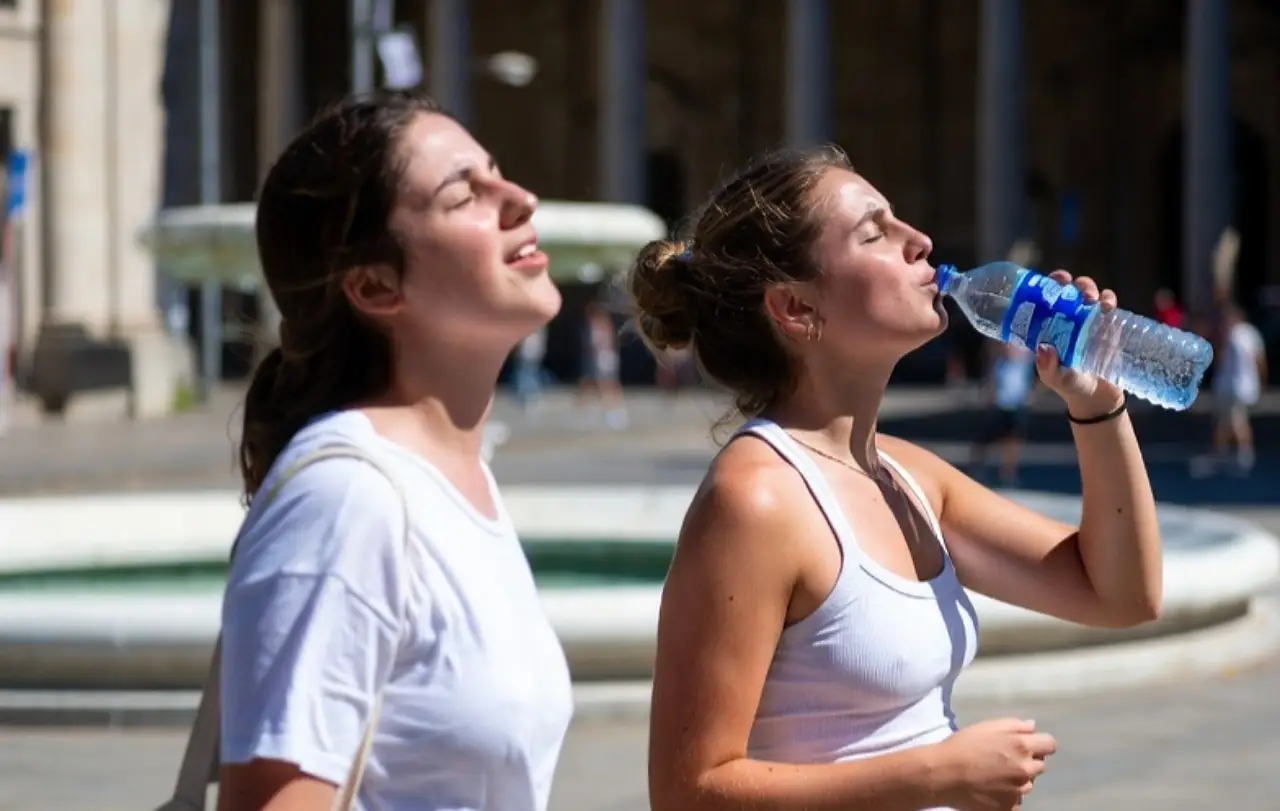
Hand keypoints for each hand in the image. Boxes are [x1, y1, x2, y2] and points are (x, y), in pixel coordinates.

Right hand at [931, 717, 1056, 809]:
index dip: (1040, 744)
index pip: (1050, 744)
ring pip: (1028, 784)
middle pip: (1040, 765)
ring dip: (1018, 779)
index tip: (1029, 745)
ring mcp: (1018, 791)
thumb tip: (1033, 727)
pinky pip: (1016, 801)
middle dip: (1027, 761)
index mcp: (1021, 746)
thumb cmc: (963, 746)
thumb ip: (1014, 725)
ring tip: (995, 776)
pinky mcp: (1009, 807)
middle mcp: (1025, 769)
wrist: (943, 775)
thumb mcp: (987, 726)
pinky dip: (1007, 796)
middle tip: (1005, 760)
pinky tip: (991, 789)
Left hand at [1035, 270, 1125, 416]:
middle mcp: (1067, 319)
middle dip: (1067, 281)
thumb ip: (1048, 367)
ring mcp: (1088, 320)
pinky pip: (1109, 305)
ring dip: (1088, 287)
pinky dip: (1109, 299)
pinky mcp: (1108, 325)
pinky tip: (1107, 305)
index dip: (1045, 285)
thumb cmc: (1070, 386)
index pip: (1044, 299)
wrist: (1097, 398)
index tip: (1047, 281)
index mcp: (1049, 327)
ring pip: (1088, 293)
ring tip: (1090, 299)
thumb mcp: (1055, 378)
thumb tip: (1044, 347)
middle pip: (1066, 290)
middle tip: (1067, 283)